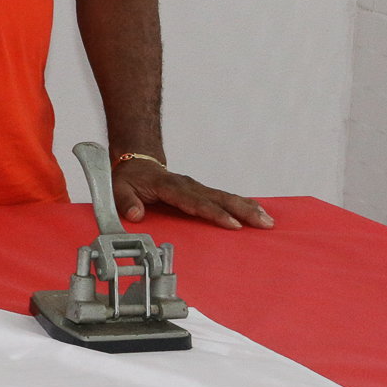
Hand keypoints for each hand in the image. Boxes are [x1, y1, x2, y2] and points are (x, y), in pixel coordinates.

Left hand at [112, 157, 274, 230]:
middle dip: (242, 211)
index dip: (214, 213)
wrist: (137, 163)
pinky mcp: (202, 191)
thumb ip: (126, 202)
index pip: (195, 202)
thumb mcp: (119, 189)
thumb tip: (135, 215)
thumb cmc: (129, 179)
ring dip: (248, 208)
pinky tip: (258, 212)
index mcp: (170, 187)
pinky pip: (224, 197)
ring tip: (268, 220)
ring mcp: (197, 187)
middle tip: (263, 223)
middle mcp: (188, 186)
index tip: (233, 224)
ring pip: (225, 197)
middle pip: (218, 198)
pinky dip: (242, 204)